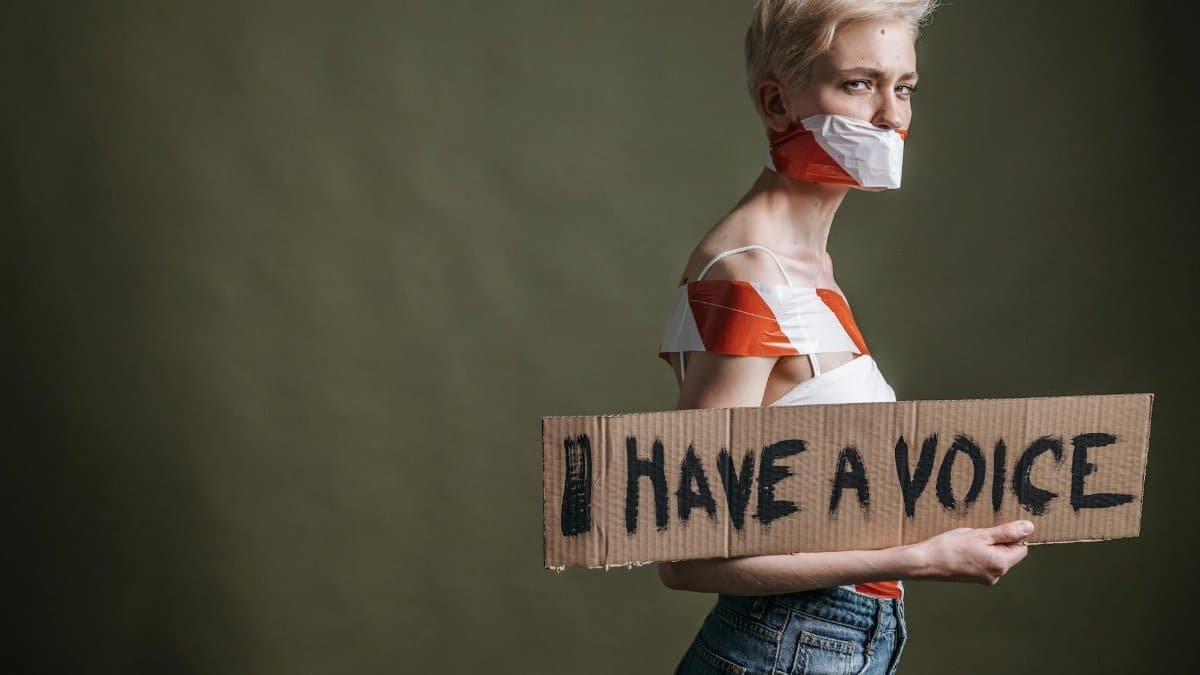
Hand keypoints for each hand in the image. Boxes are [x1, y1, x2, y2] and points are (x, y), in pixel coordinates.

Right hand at [907, 520, 1033, 585]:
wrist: (925, 562)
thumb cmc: (950, 547)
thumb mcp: (980, 534)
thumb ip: (1007, 532)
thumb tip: (1029, 528)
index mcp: (1001, 564)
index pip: (1021, 548)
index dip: (1010, 536)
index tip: (993, 529)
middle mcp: (996, 575)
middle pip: (1008, 554)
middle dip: (997, 542)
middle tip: (978, 534)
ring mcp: (984, 578)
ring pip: (995, 557)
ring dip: (986, 547)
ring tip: (968, 541)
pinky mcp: (974, 578)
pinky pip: (984, 563)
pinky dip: (978, 554)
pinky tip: (963, 549)